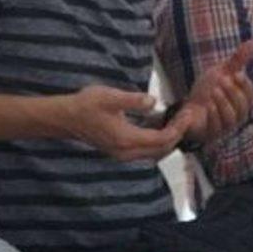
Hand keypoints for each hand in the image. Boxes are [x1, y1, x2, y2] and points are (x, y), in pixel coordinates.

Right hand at [63, 86, 187, 161]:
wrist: (65, 118)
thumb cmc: (86, 105)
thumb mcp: (111, 97)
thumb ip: (134, 100)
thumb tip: (153, 102)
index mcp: (127, 139)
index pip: (162, 139)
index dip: (178, 128)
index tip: (187, 114)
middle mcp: (126, 152)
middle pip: (161, 150)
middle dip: (177, 134)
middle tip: (186, 116)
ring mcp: (122, 154)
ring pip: (154, 152)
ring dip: (168, 139)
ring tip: (177, 120)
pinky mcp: (119, 150)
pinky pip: (145, 150)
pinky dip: (157, 140)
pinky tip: (159, 123)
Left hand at [173, 41, 252, 145]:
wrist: (187, 109)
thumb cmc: (207, 92)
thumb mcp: (221, 73)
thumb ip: (237, 60)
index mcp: (241, 103)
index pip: (250, 96)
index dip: (245, 85)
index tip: (236, 73)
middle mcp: (236, 117)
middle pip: (241, 108)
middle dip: (232, 93)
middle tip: (222, 80)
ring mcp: (223, 128)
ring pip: (230, 119)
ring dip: (223, 103)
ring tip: (214, 91)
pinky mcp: (209, 135)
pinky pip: (215, 129)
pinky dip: (212, 116)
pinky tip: (207, 105)